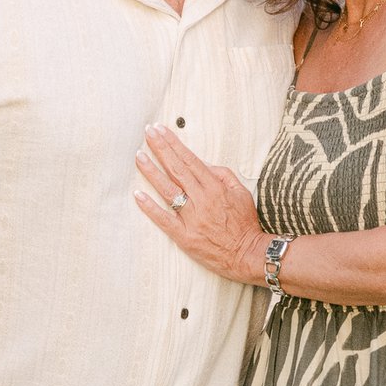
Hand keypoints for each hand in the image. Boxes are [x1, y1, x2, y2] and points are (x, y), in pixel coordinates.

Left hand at [134, 127, 268, 283]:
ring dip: (151, 172)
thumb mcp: (241, 193)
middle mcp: (202, 200)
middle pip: (177, 169)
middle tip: (148, 133)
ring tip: (139, 156)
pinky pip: (164, 219)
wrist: (247, 254)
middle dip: (161, 149)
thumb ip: (223, 175)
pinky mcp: (185, 236)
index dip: (174, 144)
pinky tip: (138, 195)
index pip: (190, 160)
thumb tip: (203, 163)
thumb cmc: (245, 224)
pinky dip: (150, 207)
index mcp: (215, 187)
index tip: (161, 130)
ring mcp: (192, 218)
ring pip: (168, 190)